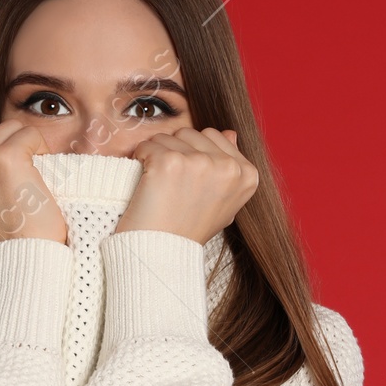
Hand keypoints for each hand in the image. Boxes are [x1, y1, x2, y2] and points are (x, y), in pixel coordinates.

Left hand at [113, 127, 256, 243]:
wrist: (163, 252)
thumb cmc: (188, 228)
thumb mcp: (222, 200)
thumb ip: (229, 167)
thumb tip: (230, 133)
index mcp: (247, 174)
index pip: (213, 135)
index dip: (194, 154)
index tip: (188, 181)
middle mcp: (228, 167)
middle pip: (189, 132)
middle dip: (175, 151)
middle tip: (172, 185)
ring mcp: (200, 163)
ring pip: (167, 136)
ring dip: (156, 156)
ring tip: (160, 186)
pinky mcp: (170, 162)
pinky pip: (146, 145)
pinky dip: (139, 160)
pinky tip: (147, 184)